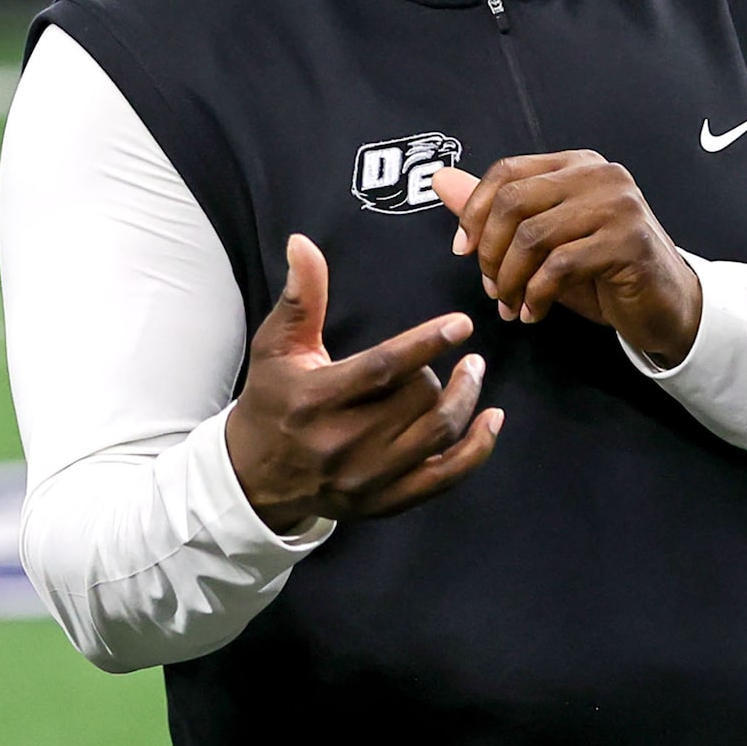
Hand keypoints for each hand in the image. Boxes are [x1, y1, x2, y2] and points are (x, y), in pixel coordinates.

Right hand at [224, 234, 503, 534]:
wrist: (255, 478)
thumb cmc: (272, 400)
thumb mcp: (277, 346)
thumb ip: (301, 296)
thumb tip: (303, 243)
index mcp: (315, 400)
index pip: (382, 370)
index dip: (425, 344)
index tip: (460, 325)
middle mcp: (342, 443)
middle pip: (416, 401)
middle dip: (441, 372)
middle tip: (457, 353)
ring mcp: (366, 478)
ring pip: (436, 435)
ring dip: (465, 401)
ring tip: (473, 372)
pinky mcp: (383, 502)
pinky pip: (443, 479)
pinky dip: (476, 451)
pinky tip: (491, 420)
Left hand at [432, 155, 703, 368]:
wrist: (665, 306)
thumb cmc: (602, 272)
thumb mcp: (543, 242)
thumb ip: (494, 211)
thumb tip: (440, 180)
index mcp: (577, 165)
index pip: (507, 172)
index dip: (474, 212)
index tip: (463, 251)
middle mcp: (600, 175)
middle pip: (515, 202)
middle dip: (490, 252)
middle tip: (489, 288)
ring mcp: (618, 205)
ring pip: (533, 237)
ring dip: (510, 280)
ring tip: (509, 306)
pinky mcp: (628, 241)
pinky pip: (560, 266)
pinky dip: (537, 296)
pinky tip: (534, 314)